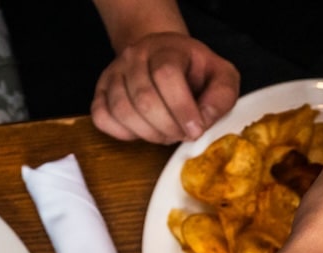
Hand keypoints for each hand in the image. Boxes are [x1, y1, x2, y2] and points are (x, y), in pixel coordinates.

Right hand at [91, 32, 238, 143]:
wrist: (163, 59)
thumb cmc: (194, 72)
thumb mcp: (221, 77)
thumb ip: (222, 96)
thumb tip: (204, 119)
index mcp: (166, 49)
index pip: (166, 75)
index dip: (182, 109)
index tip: (195, 129)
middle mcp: (135, 56)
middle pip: (144, 99)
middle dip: (168, 127)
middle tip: (182, 134)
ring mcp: (114, 73)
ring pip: (122, 111)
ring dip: (148, 133)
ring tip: (165, 133)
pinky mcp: (101, 92)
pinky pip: (102, 118)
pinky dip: (123, 133)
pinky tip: (142, 130)